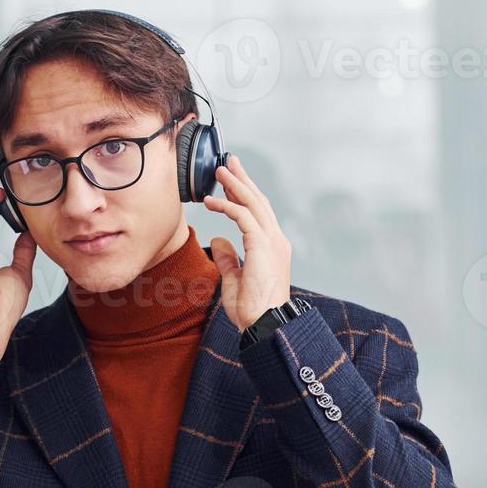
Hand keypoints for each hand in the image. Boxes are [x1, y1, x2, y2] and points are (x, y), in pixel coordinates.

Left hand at [203, 153, 291, 332]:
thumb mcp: (234, 281)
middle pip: (258, 202)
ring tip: (220, 170)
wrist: (266, 326)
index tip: (231, 181)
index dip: (245, 195)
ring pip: (253, 204)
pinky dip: (226, 205)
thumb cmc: (253, 311)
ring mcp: (272, 242)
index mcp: (272, 249)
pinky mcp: (262, 246)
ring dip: (235, 184)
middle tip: (229, 162)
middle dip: (243, 180)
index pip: (259, 214)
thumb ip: (228, 259)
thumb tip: (217, 240)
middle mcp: (276, 241)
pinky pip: (243, 217)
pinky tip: (210, 200)